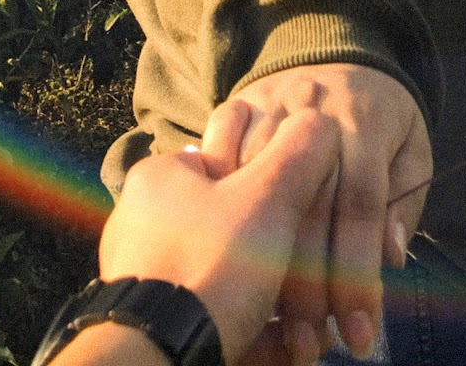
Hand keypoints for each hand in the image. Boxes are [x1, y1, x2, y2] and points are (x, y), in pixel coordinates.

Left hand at [98, 109, 341, 365]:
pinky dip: (255, 335)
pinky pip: (217, 320)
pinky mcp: (155, 324)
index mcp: (163, 176)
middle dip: (287, 262)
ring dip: (277, 306)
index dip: (282, 186)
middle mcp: (146, 221)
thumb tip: (319, 122)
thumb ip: (298, 154)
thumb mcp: (268, 196)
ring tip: (310, 334)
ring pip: (230, 282)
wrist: (160, 359)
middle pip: (235, 229)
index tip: (312, 218)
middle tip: (319, 289)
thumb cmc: (213, 263)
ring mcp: (148, 277)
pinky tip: (290, 351)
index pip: (232, 160)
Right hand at [201, 64, 431, 362]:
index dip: (358, 274)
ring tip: (266, 316)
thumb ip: (405, 200)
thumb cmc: (380, 116)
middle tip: (310, 343)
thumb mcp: (413, 149)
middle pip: (305, 205)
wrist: (339, 51)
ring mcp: (270, 101)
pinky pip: (219, 146)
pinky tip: (224, 245)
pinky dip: (219, 194)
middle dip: (307, 284)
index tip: (359, 333)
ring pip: (256, 181)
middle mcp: (314, 107)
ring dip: (256, 253)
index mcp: (364, 121)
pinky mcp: (238, 101)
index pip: (361, 205)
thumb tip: (390, 255)